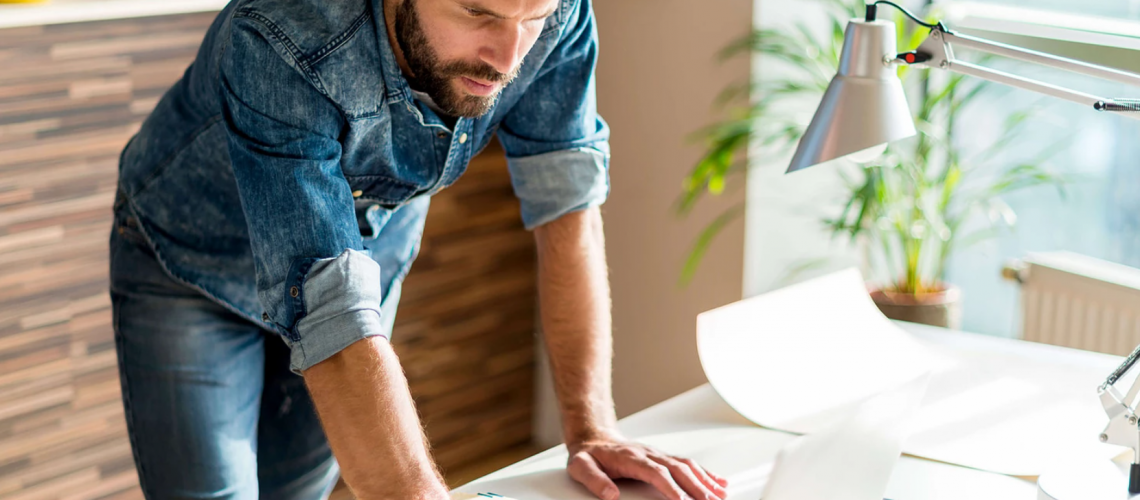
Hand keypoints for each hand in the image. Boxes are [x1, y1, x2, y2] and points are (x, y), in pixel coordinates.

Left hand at [565, 434, 728, 499]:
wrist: (594, 437)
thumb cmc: (589, 455)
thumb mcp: (580, 467)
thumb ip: (594, 480)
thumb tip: (610, 495)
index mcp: (631, 458)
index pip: (655, 472)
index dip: (670, 486)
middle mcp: (649, 454)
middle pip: (678, 469)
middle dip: (696, 487)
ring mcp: (658, 455)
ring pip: (687, 466)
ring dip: (705, 480)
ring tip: (720, 496)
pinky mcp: (663, 458)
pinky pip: (688, 464)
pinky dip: (706, 473)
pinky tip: (719, 483)